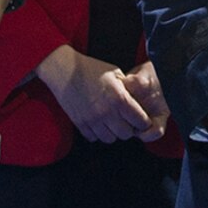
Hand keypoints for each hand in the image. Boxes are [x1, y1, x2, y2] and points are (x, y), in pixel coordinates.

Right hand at [38, 47, 163, 142]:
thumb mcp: (115, 73)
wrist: (64, 70)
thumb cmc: (91, 68)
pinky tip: (98, 123)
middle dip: (129, 129)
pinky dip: (98, 133)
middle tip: (126, 121)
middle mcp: (106, 112)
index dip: (143, 121)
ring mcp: (92, 120)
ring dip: (113, 133)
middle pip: (126, 134)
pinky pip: (93, 138)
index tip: (141, 119)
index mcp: (119, 98)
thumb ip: (128, 90)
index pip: (140, 121)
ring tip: (112, 123)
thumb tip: (137, 103)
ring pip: (110, 139)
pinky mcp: (80, 123)